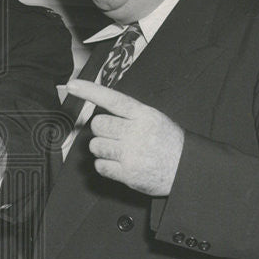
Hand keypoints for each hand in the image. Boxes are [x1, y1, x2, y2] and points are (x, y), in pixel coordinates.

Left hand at [66, 80, 184, 196]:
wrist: (186, 170)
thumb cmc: (169, 143)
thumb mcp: (155, 119)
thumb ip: (130, 114)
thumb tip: (102, 110)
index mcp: (144, 115)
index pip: (112, 99)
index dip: (90, 91)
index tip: (72, 85)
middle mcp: (136, 133)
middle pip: (98, 125)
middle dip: (102, 130)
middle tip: (115, 136)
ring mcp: (131, 154)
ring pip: (95, 146)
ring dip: (102, 149)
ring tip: (119, 151)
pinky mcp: (127, 173)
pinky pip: (100, 166)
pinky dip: (105, 165)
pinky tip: (119, 164)